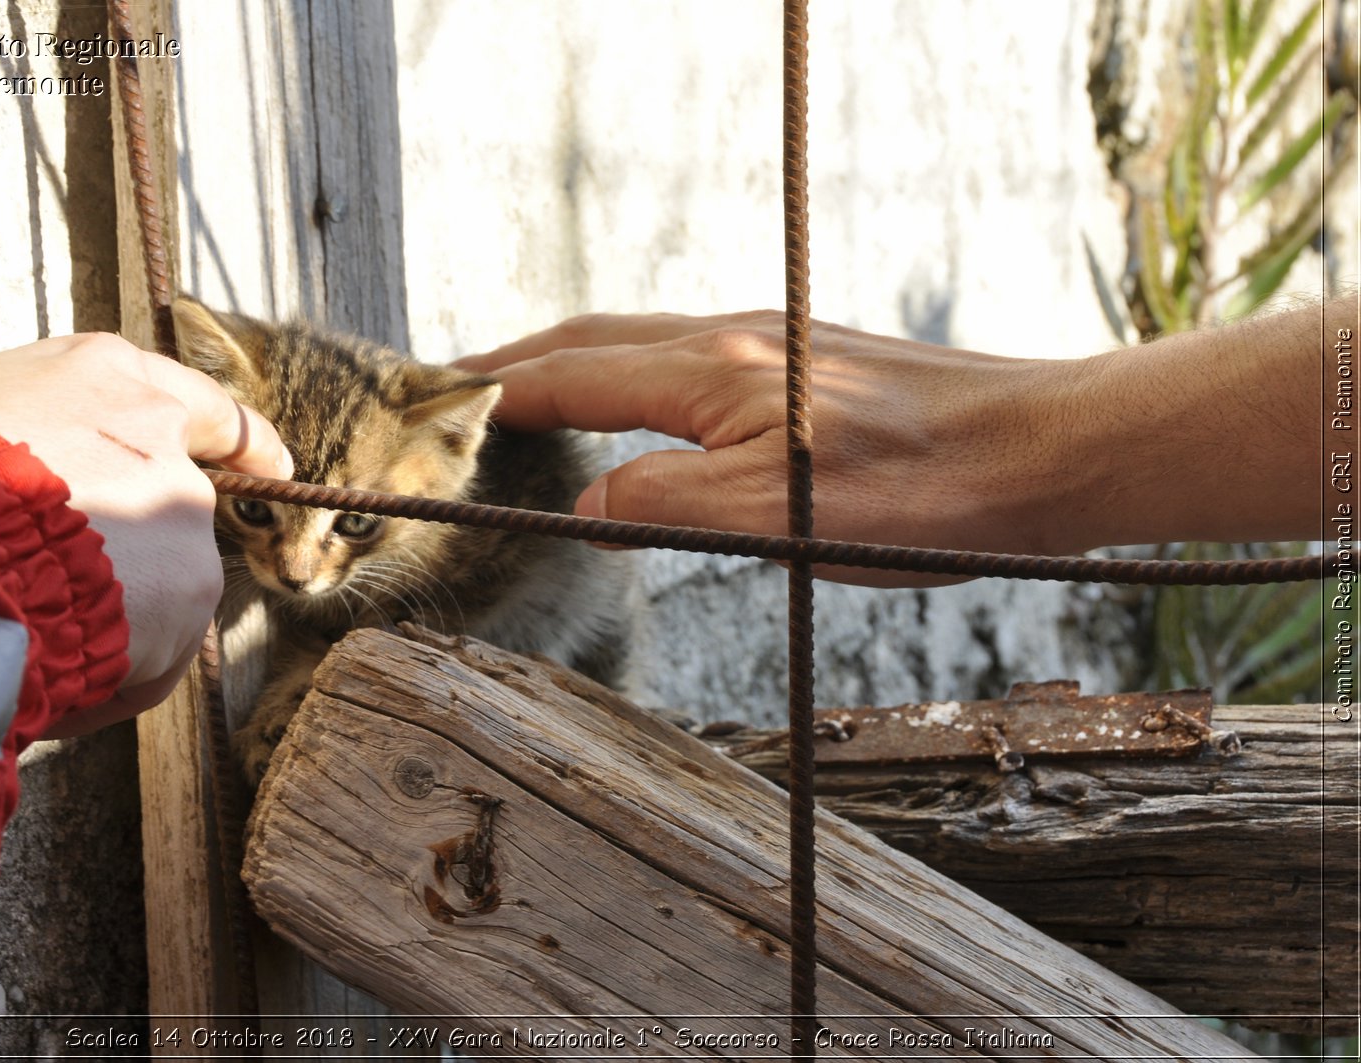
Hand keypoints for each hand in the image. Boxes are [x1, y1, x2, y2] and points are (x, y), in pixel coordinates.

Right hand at [0, 333, 293, 728]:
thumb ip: (40, 432)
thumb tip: (50, 474)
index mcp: (101, 374)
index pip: (190, 402)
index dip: (231, 437)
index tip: (268, 460)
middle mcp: (159, 432)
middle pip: (170, 503)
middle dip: (128, 552)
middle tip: (47, 586)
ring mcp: (183, 508)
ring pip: (162, 582)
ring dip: (112, 616)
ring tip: (28, 629)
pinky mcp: (191, 586)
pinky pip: (156, 648)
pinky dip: (114, 673)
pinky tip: (57, 674)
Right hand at [457, 312, 1078, 586]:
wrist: (1045, 452)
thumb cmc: (926, 498)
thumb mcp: (774, 523)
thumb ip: (664, 507)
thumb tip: (592, 509)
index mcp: (713, 374)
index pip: (571, 376)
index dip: (494, 394)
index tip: (435, 405)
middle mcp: (735, 339)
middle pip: (593, 339)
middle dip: (516, 362)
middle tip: (457, 387)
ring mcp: (775, 341)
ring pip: (643, 342)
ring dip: (573, 363)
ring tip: (531, 393)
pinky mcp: (810, 359)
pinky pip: (691, 355)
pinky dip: (634, 373)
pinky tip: (647, 405)